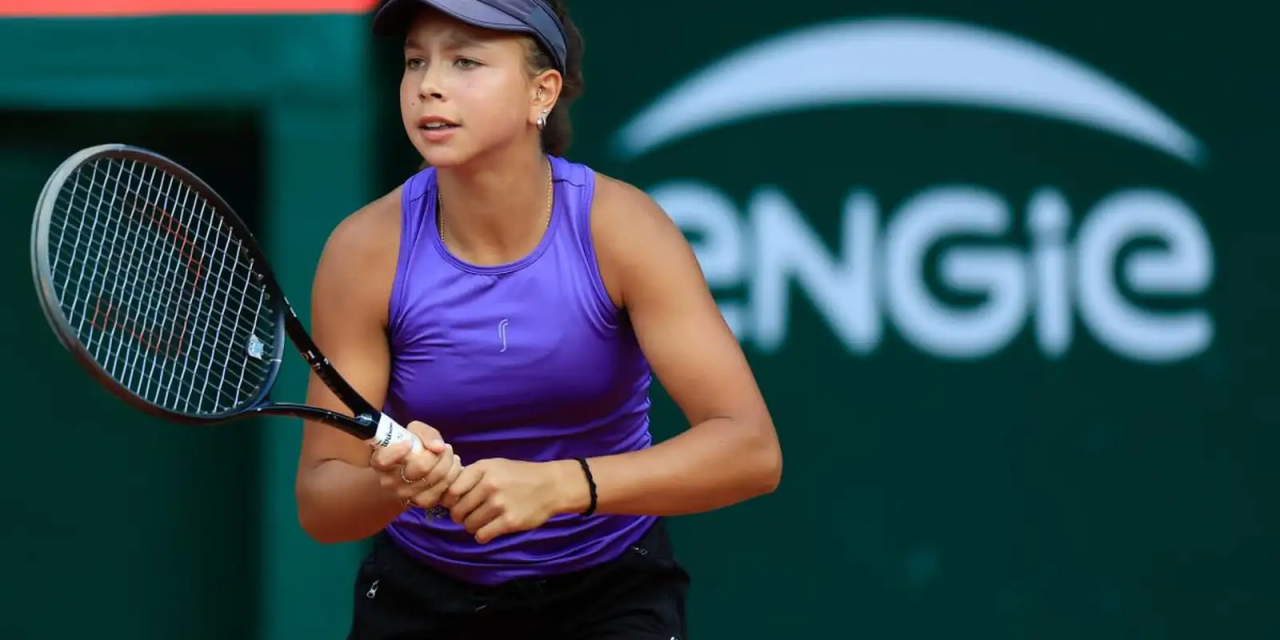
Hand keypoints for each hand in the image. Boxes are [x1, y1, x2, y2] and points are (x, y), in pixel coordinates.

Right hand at [368, 421, 461, 508]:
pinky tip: (451, 468)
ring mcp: (405, 494)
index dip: (397, 452)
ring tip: (449, 455)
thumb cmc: (412, 446)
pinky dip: (453, 475)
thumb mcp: (414, 431)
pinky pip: (444, 489)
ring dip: (449, 463)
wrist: (413, 469)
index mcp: (380, 461)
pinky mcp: (421, 502)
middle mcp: (389, 481)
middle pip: (421, 466)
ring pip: (437, 477)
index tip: (409, 443)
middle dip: (439, 454)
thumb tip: (438, 448)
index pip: (383, 460)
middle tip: (444, 447)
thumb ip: (425, 434)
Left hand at [441, 459, 580, 543]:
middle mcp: (489, 485)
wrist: (551, 486)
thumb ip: (472, 476)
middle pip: (458, 510)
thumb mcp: (495, 466)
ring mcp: (499, 504)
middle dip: (460, 517)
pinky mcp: (509, 521)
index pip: (451, 490)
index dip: (449, 501)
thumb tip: (446, 495)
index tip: (455, 504)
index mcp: (483, 469)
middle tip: (469, 515)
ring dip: (472, 527)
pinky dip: (482, 535)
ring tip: (482, 521)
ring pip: (469, 525)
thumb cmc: (520, 475)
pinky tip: (489, 530)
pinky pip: (482, 535)